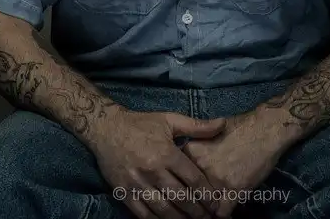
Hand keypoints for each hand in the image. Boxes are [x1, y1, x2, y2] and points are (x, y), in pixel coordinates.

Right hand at [88, 105, 225, 218]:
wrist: (107, 128)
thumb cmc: (141, 124)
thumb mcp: (169, 120)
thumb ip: (197, 126)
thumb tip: (222, 123)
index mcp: (166, 153)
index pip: (192, 179)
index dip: (206, 194)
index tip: (215, 204)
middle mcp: (153, 170)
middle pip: (180, 198)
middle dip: (196, 211)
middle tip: (207, 218)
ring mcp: (138, 183)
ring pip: (163, 209)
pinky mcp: (124, 192)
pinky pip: (143, 214)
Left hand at [181, 110, 284, 217]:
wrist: (264, 128)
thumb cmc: (239, 128)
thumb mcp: (210, 134)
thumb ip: (196, 152)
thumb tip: (185, 167)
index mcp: (192, 151)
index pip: (178, 177)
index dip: (182, 188)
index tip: (184, 194)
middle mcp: (201, 166)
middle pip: (189, 194)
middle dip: (193, 202)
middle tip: (197, 206)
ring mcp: (217, 178)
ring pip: (205, 205)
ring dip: (207, 210)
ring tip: (210, 210)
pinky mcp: (234, 189)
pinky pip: (222, 213)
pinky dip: (223, 215)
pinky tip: (225, 209)